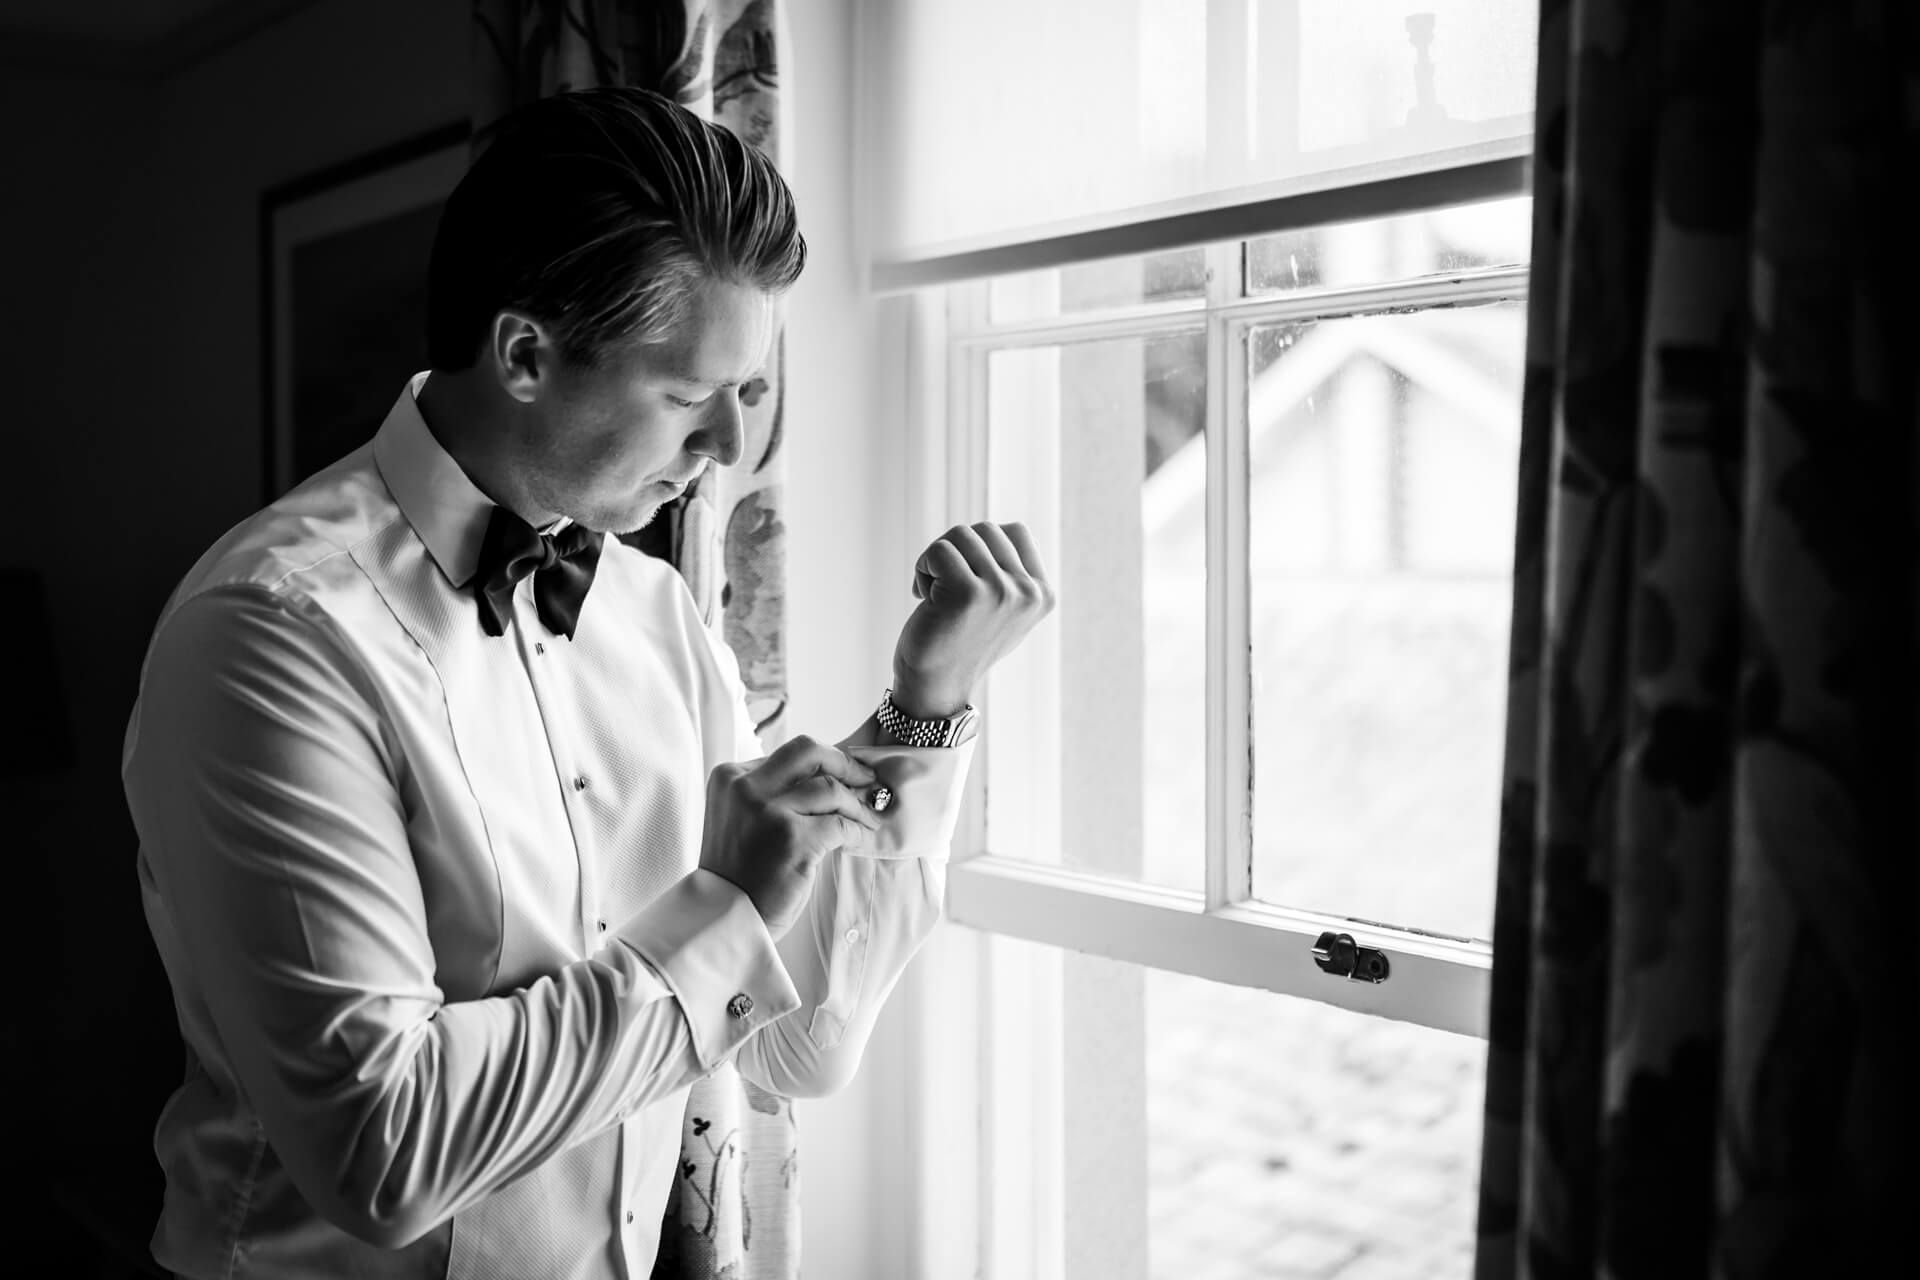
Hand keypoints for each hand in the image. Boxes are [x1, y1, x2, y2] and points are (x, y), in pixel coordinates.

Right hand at [698, 736, 883, 939]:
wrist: (725, 919)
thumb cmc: (740, 871)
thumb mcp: (742, 816)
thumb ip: (773, 790)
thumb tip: (830, 772)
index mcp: (730, 777)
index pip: (789, 755)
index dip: (824, 763)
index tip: (845, 775)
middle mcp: (745, 787)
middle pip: (809, 751)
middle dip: (845, 763)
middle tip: (866, 780)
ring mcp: (768, 811)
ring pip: (830, 787)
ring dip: (857, 804)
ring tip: (867, 818)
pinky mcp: (792, 839)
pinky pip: (839, 824)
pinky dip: (857, 830)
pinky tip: (860, 838)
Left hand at [890, 522, 1055, 718]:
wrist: (935, 686)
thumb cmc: (962, 643)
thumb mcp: (1003, 610)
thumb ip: (1013, 573)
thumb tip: (1006, 530)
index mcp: (1042, 595)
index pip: (1016, 532)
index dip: (982, 547)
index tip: (969, 579)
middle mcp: (1027, 593)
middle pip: (986, 529)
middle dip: (957, 551)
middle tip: (945, 586)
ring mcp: (1000, 592)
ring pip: (962, 535)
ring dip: (937, 559)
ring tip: (934, 592)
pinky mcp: (967, 593)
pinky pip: (939, 550)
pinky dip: (923, 567)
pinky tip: (923, 596)